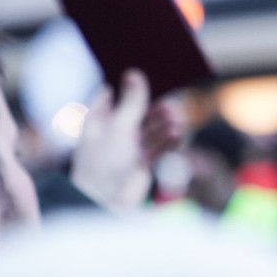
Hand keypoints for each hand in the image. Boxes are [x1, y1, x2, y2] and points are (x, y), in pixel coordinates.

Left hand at [70, 69, 184, 211]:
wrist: (107, 202)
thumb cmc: (103, 164)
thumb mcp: (118, 126)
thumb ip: (132, 101)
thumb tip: (134, 73)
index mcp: (98, 119)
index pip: (113, 94)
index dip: (128, 84)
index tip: (146, 74)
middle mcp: (114, 131)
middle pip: (139, 110)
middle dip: (154, 106)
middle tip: (169, 104)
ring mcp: (130, 147)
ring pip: (152, 127)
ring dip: (164, 123)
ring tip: (176, 120)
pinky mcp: (144, 161)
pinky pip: (160, 144)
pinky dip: (169, 138)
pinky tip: (177, 133)